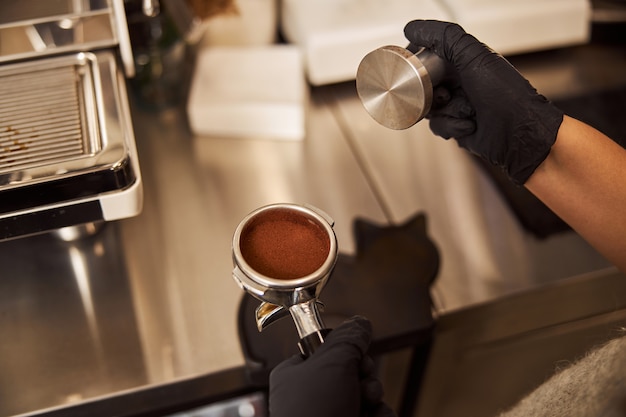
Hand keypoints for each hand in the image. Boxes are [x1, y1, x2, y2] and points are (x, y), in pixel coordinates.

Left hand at [269, 316, 395, 416]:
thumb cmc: (313, 413)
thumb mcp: (332, 361)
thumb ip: (350, 338)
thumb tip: (361, 323)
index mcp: (296, 374)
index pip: (328, 351)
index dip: (346, 350)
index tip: (353, 353)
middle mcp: (312, 396)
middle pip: (354, 372)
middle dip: (365, 377)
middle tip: (360, 383)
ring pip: (369, 396)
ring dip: (374, 399)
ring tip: (365, 407)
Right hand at [404, 20, 563, 184]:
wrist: (517, 131)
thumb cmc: (505, 94)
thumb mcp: (473, 56)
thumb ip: (443, 37)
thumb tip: (413, 28)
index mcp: (464, 61)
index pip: (429, 57)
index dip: (419, 63)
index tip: (412, 67)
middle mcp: (460, 82)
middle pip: (424, 85)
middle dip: (431, 93)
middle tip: (446, 94)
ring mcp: (458, 104)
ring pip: (429, 108)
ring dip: (446, 111)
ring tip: (466, 110)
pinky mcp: (456, 125)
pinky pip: (438, 126)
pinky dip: (452, 125)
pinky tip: (469, 123)